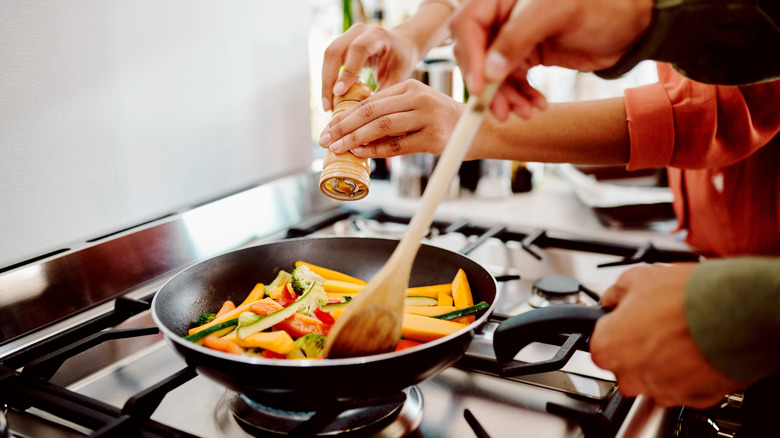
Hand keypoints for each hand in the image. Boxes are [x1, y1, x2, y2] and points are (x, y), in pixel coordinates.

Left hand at [319, 79, 465, 158]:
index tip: (328, 128)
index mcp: (410, 86)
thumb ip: (392, 114)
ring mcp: (427, 116)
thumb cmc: (443, 122)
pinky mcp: (433, 137)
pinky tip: (362, 154)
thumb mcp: (417, 108)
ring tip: (338, 148)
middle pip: (371, 111)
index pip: (369, 101)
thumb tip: (355, 132)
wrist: (479, 131)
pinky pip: (398, 145)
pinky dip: (377, 150)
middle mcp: (418, 97)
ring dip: (355, 139)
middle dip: (344, 126)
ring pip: (381, 126)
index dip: (345, 116)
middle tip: (325, 139)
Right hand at [321, 23, 423, 111]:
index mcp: (377, 35)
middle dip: (328, 80)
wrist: (402, 45)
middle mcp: (359, 31)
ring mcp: (348, 35)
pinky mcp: (341, 43)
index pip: (357, 50)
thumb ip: (383, 93)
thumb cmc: (401, 61)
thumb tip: (367, 117)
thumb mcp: (398, 77)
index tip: (339, 93)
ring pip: (328, 56)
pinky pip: (329, 60)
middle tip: (328, 106)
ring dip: (325, 81)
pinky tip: (330, 98)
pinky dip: (327, 79)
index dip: (347, 71)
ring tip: (327, 105)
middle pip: (334, 51)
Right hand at [450, 0, 652, 119]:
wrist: (634, 24)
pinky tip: (535, 105)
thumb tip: (489, 70)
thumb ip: (518, 36)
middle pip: (476, 54)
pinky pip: (511, 81)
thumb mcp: (558, 13)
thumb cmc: (603, 5)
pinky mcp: (526, 55)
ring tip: (525, 113)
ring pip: (492, 74)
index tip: (480, 87)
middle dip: (487, 86)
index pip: (468, 25)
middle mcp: (503, 16)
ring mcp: (514, 38)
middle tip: (501, 111)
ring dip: (506, 98)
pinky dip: (520, 97)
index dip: (471, 57)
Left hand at [590, 263, 744, 408]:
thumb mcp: (636, 278)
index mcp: (607, 347)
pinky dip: (687, 372)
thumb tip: (611, 300)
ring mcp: (659, 390)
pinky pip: (681, 386)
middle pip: (626, 364)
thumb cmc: (686, 297)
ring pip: (653, 377)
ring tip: (681, 335)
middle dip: (639, 347)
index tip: (629, 321)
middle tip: (659, 325)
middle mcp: (628, 375)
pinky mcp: (689, 399)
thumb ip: (614, 295)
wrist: (735, 313)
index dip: (618, 328)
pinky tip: (696, 349)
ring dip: (663, 360)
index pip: (601, 342)